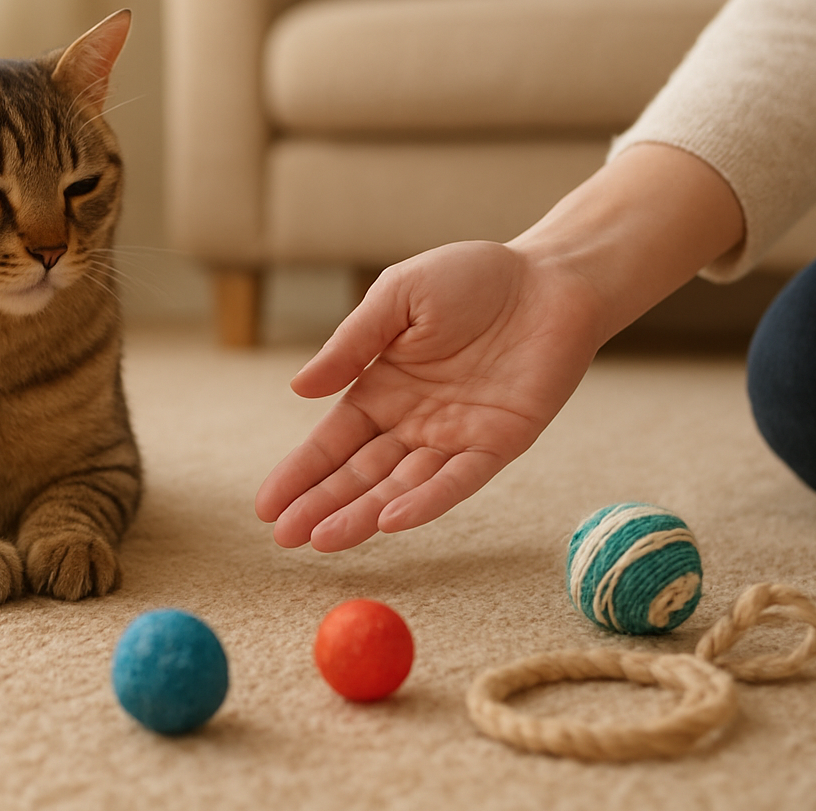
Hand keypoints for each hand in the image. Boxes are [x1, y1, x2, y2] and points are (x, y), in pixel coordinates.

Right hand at [255, 240, 606, 550]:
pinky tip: (390, 520)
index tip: (265, 506)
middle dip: (320, 505)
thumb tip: (298, 388)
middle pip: (358, 473)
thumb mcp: (398, 296)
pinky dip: (425, 500)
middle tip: (284, 537)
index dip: (299, 473)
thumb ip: (352, 343)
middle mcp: (412, 421)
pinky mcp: (498, 443)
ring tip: (322, 539)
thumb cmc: (471, 277)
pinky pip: (457, 479)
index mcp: (381, 387)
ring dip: (362, 514)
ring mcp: (454, 437)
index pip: (331, 441)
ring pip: (400, 486)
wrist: (551, 277)